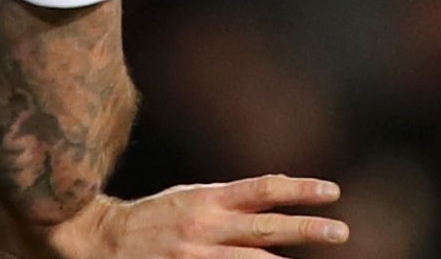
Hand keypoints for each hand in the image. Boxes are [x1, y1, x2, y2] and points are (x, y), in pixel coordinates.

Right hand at [48, 175, 348, 257]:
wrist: (100, 239)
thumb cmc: (152, 218)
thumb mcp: (190, 197)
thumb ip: (229, 201)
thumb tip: (273, 198)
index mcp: (207, 198)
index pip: (263, 188)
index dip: (299, 189)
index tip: (332, 192)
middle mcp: (205, 225)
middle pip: (266, 227)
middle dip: (307, 228)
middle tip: (341, 230)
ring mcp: (196, 255)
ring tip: (316, 249)